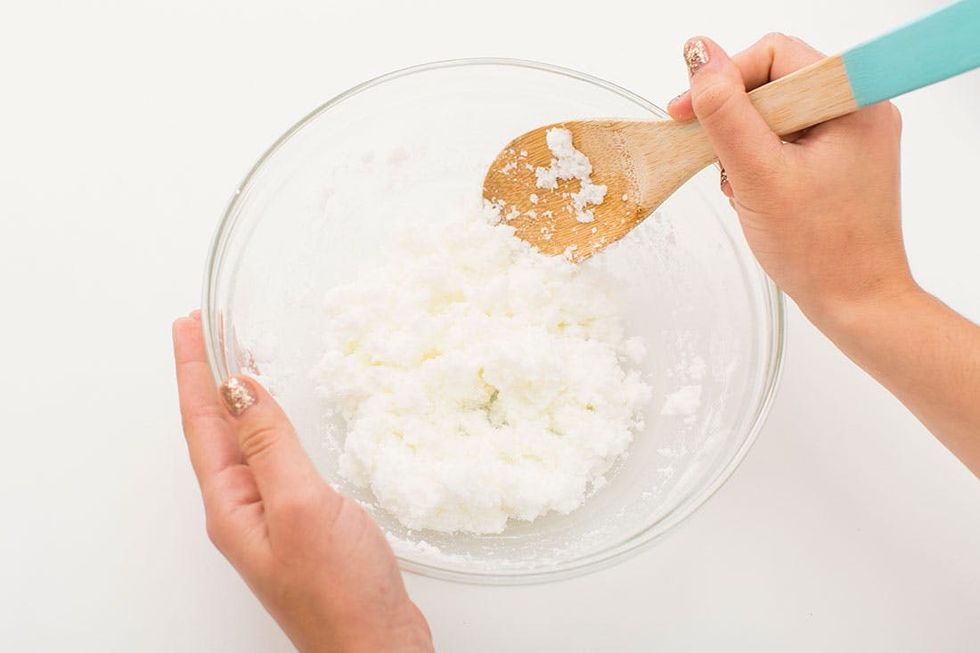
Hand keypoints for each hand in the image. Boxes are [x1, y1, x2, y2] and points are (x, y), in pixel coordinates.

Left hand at [172, 312, 432, 651]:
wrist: (375, 647)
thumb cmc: (339, 592)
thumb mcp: (300, 507)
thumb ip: (270, 446)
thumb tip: (241, 390)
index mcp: (232, 505)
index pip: (203, 422)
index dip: (195, 369)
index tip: (188, 324)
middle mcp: (245, 509)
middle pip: (216, 429)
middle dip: (209, 376)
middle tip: (207, 330)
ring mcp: (273, 517)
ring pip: (246, 442)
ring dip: (238, 398)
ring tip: (237, 359)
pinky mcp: (304, 522)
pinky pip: (276, 459)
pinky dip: (273, 426)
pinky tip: (281, 420)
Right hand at [668, 35, 979, 473]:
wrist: (855, 302)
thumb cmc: (821, 249)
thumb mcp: (759, 174)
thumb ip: (725, 112)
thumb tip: (699, 57)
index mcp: (852, 101)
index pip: (773, 55)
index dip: (722, 79)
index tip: (685, 112)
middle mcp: (857, 110)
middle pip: (773, 83)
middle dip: (733, 121)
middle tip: (714, 157)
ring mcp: (848, 137)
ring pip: (773, 115)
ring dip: (743, 146)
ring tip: (744, 187)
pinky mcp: (836, 161)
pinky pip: (784, 141)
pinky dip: (758, 163)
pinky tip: (756, 194)